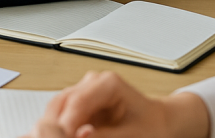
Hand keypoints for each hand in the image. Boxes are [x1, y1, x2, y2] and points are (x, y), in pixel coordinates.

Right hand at [26, 71, 209, 137]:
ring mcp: (85, 90)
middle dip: (56, 124)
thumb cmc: (152, 126)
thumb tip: (80, 135)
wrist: (159, 121)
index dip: (66, 122)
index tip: (61, 136)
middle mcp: (93, 81)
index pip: (78, 101)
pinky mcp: (81, 102)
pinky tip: (58, 134)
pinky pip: (62, 114)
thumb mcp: (133, 135)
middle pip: (63, 102)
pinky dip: (60, 126)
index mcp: (109, 83)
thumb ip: (105, 135)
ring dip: (55, 125)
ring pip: (58, 107)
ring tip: (55, 137)